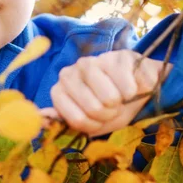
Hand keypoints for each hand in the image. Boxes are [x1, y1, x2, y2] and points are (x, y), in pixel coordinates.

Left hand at [40, 50, 171, 136]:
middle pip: (94, 109)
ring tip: (122, 97)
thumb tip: (43, 117)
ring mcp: (94, 60)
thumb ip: (65, 119)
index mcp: (60, 89)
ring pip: (110, 98)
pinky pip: (129, 86)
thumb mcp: (89, 121)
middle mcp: (72, 71)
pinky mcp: (119, 56)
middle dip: (109, 113)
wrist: (139, 88)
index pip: (77, 119)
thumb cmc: (110, 106)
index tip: (99, 120)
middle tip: (113, 107)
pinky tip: (133, 85)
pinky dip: (137, 92)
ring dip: (123, 103)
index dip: (94, 125)